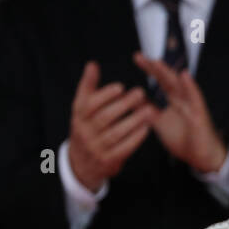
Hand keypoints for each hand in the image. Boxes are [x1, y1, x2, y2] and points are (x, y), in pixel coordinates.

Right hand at [65, 60, 156, 191]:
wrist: (82, 164)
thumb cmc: (87, 128)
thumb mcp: (82, 108)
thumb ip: (88, 87)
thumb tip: (92, 64)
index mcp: (78, 116)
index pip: (89, 104)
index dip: (105, 95)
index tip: (121, 87)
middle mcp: (84, 132)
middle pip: (105, 117)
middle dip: (124, 105)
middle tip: (141, 93)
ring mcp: (96, 147)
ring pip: (116, 133)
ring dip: (134, 121)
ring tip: (150, 110)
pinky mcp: (108, 161)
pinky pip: (124, 148)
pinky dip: (136, 138)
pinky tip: (147, 128)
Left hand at [133, 53, 227, 173]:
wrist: (203, 158)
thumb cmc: (185, 141)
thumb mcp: (161, 125)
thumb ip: (149, 112)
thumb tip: (133, 100)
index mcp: (174, 101)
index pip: (161, 81)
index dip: (150, 69)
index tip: (137, 58)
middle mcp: (183, 100)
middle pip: (168, 79)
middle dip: (154, 68)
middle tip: (139, 56)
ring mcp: (192, 106)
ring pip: (180, 86)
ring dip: (169, 74)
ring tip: (157, 62)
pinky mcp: (200, 115)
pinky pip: (196, 99)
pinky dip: (191, 87)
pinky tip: (185, 76)